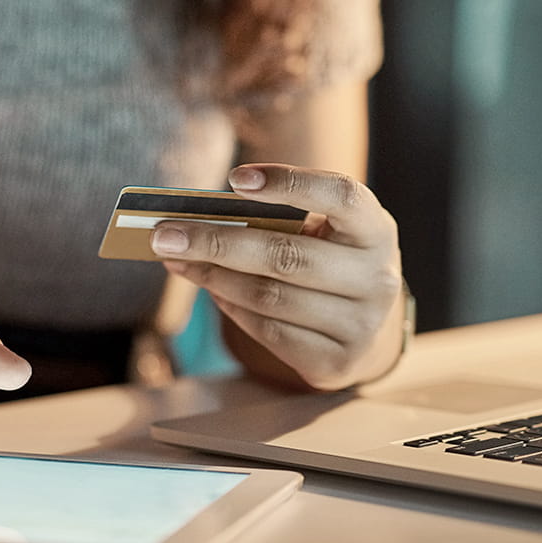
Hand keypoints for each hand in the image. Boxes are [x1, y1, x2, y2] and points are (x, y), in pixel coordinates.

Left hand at [150, 164, 404, 390]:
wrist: (366, 331)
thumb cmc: (327, 262)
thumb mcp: (320, 234)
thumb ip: (273, 220)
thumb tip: (192, 220)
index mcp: (376, 230)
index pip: (342, 195)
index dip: (290, 182)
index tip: (234, 179)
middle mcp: (378, 278)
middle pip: (286, 254)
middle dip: (215, 241)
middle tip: (163, 234)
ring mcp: (361, 325)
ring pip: (269, 296)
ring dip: (212, 276)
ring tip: (176, 260)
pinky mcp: (336, 363)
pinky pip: (268, 333)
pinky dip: (231, 307)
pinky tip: (210, 289)